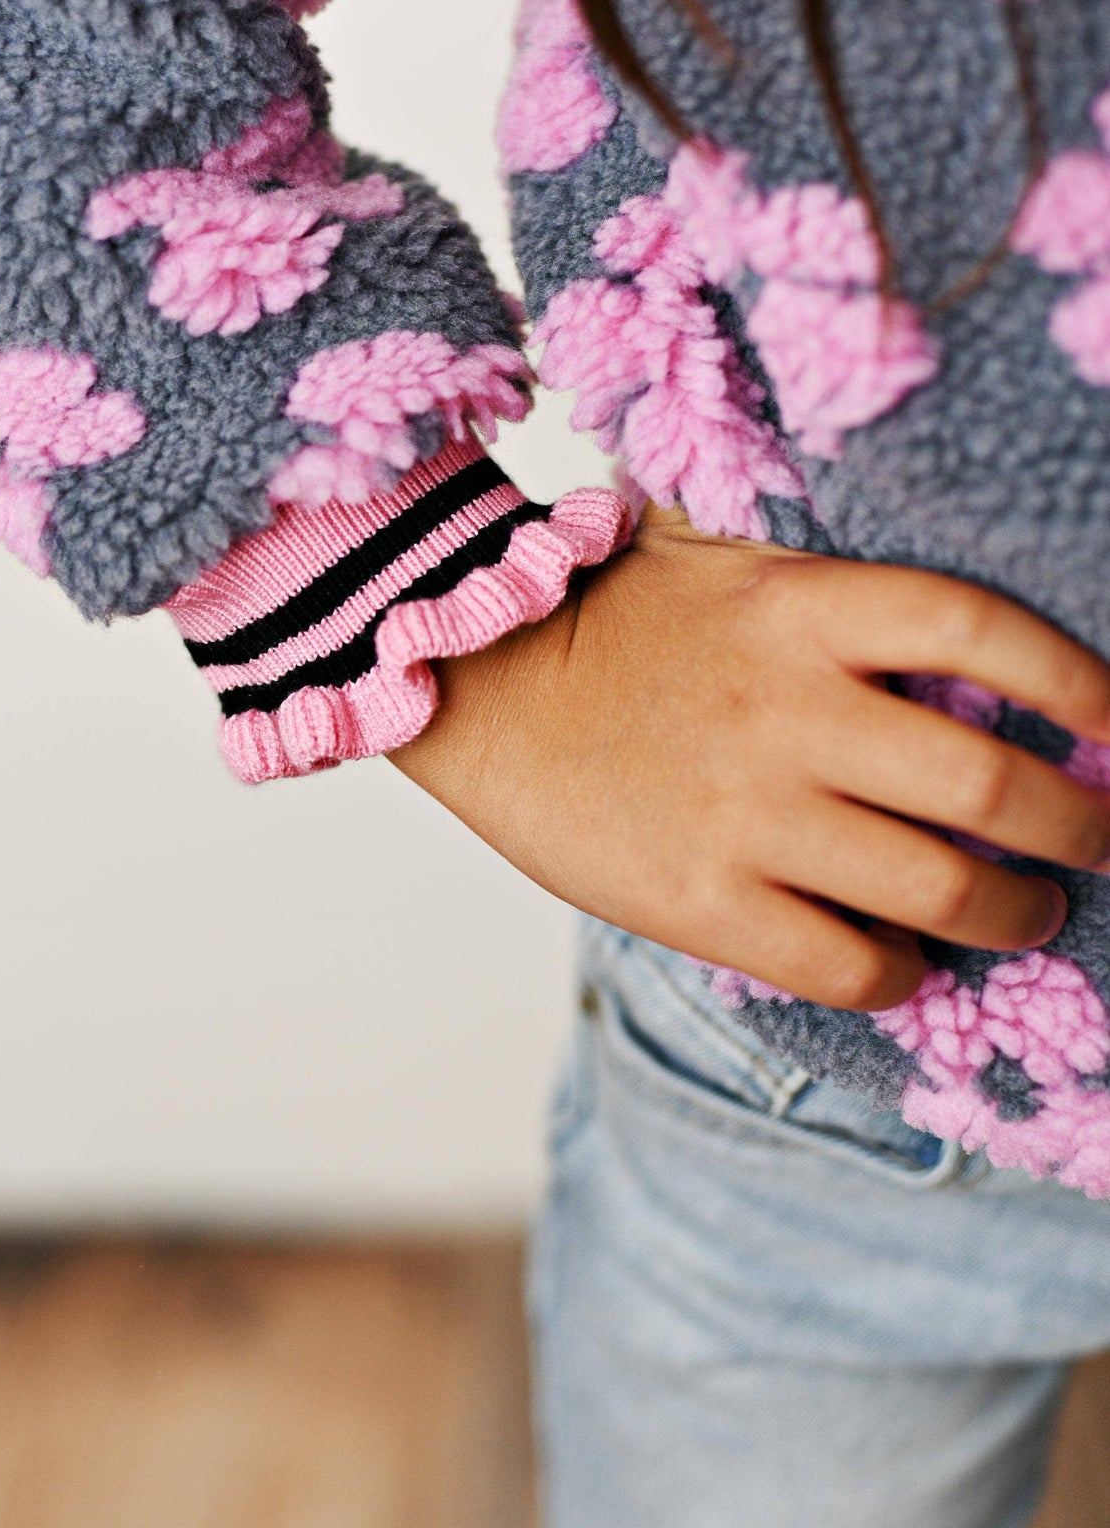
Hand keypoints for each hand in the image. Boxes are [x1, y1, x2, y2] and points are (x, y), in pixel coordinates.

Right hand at [388, 505, 1109, 1010]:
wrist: (479, 687)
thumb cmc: (613, 617)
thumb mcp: (722, 552)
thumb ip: (830, 577)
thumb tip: (948, 618)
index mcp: (802, 609)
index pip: (979, 633)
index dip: (1078, 683)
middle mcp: (789, 710)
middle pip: (990, 785)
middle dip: (1079, 828)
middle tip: (1096, 842)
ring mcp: (746, 813)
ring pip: (937, 889)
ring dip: (1011, 912)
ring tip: (1027, 912)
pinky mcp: (701, 901)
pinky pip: (848, 965)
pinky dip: (903, 974)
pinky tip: (906, 961)